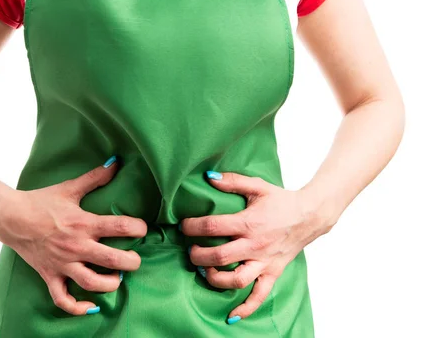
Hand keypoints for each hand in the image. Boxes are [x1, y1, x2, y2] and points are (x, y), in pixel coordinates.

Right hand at [0, 156, 147, 315]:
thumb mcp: (70, 188)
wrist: (10, 216)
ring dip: (109, 284)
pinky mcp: (50, 275)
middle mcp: (76, 246)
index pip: (119, 227)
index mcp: (84, 223)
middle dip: (130, 262)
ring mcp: (63, 263)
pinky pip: (62, 298)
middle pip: (112, 260)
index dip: (137, 228)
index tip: (142, 229)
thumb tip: (115, 162)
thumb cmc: (41, 201)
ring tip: (117, 279)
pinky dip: (76, 307)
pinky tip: (90, 307)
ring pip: (91, 282)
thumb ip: (95, 177)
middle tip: (135, 260)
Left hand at [180, 171, 331, 322]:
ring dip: (215, 279)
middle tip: (190, 250)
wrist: (310, 215)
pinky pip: (259, 296)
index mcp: (249, 222)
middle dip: (198, 255)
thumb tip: (208, 177)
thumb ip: (233, 181)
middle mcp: (255, 245)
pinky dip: (246, 308)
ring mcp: (264, 261)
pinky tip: (231, 316)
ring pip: (237, 279)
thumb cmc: (281, 200)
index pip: (213, 227)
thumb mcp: (257, 186)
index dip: (193, 227)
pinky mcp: (272, 272)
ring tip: (204, 270)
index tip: (183, 226)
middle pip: (220, 256)